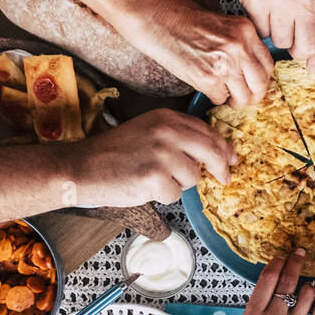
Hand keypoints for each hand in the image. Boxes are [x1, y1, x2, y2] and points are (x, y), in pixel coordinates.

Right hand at [76, 108, 234, 205]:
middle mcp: (167, 132)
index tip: (231, 158)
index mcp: (166, 117)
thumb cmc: (114, 153)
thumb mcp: (148, 131)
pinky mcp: (155, 177)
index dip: (223, 147)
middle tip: (224, 178)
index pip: (207, 131)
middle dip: (221, 168)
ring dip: (179, 184)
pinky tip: (144, 188)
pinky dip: (163, 197)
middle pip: (211, 151)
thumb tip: (215, 152)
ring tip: (154, 178)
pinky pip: (176, 195)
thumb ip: (178, 136)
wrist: (83, 167)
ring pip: (194, 177)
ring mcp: (162, 154)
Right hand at [136, 0, 274, 107]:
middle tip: (246, 98)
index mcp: (246, 30)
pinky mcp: (207, 79)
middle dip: (255, 95)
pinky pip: (221, 98)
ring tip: (230, 98)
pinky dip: (216, 98)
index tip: (256, 83)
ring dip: (237, 102)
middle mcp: (239, 47)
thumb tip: (254, 69)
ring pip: (244, 96)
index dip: (263, 78)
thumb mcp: (225, 24)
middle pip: (260, 83)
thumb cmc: (186, 21)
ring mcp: (224, 64)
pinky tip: (210, 88)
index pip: (268, 64)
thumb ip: (242, 43)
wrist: (159, 22)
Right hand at [231, 0, 314, 73]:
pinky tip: (263, 5)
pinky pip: (261, 31)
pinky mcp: (257, 0)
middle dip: (297, 50)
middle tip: (290, 39)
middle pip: (306, 46)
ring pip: (281, 42)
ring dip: (277, 33)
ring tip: (275, 11)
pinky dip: (260, 24)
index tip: (314, 67)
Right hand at [244, 249, 314, 314]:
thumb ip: (262, 303)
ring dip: (311, 288)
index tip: (284, 255)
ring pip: (308, 292)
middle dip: (296, 261)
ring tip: (308, 296)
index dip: (278, 262)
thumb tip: (276, 271)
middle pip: (287, 280)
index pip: (266, 278)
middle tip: (301, 253)